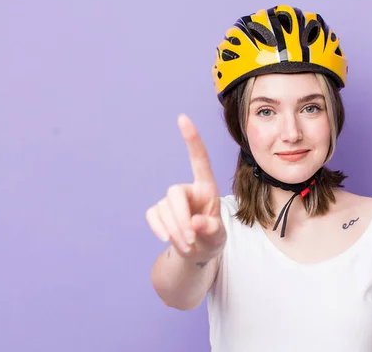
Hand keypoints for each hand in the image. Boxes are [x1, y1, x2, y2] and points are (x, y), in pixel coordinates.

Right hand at [146, 114, 225, 260]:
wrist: (198, 253)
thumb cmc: (212, 238)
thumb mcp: (218, 237)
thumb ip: (211, 229)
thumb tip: (194, 223)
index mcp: (207, 188)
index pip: (199, 160)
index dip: (191, 139)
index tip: (182, 118)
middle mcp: (188, 190)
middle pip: (174, 193)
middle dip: (179, 218)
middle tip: (190, 240)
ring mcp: (170, 200)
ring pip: (164, 210)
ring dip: (175, 231)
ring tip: (188, 245)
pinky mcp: (158, 211)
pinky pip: (152, 216)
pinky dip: (159, 229)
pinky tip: (167, 238)